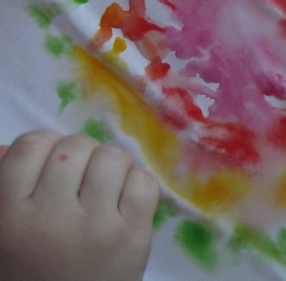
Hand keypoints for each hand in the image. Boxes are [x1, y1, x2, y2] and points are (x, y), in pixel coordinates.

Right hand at [0, 130, 158, 280]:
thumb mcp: (4, 237)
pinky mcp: (133, 236)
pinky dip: (139, 184)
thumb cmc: (36, 272)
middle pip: (77, 147)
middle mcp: (51, 218)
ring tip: (107, 189)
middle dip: (83, 155)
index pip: (31, 145)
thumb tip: (5, 148)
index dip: (46, 146)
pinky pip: (144, 182)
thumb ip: (3, 191)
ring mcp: (96, 227)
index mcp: (10, 215)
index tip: (53, 165)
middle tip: (83, 179)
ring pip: (113, 158)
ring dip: (113, 167)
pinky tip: (127, 202)